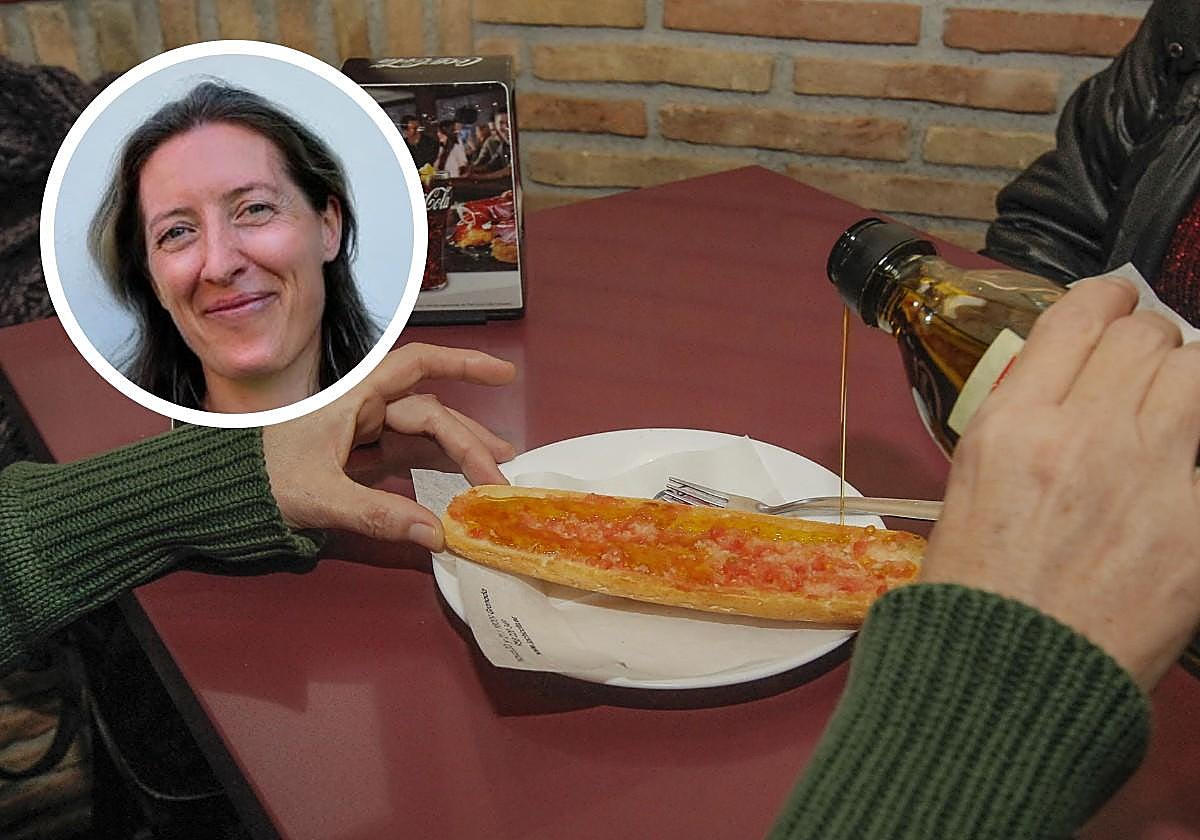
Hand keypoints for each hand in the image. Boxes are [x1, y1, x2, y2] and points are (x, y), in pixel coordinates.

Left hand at [261, 343, 516, 551]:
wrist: (216, 494)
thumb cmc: (255, 479)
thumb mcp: (318, 496)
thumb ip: (378, 514)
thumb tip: (434, 533)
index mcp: (353, 398)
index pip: (417, 366)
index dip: (463, 364)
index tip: (503, 373)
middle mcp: (362, 408)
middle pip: (429, 414)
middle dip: (469, 440)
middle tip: (500, 475)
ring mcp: (361, 433)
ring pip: (423, 437)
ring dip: (458, 454)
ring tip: (493, 475)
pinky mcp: (357, 459)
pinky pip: (406, 458)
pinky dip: (434, 470)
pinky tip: (456, 486)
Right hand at [920, 277, 1199, 690]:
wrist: (1007, 679)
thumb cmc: (974, 590)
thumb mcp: (971, 485)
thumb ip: (1023, 423)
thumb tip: (1069, 383)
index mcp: (1014, 425)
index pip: (1080, 314)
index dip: (1107, 296)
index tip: (1115, 302)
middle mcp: (1085, 435)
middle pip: (1149, 336)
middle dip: (1150, 340)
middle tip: (1145, 366)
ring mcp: (1153, 478)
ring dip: (1189, 379)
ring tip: (1176, 406)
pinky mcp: (1199, 526)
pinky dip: (1194, 451)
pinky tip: (1176, 475)